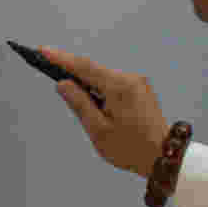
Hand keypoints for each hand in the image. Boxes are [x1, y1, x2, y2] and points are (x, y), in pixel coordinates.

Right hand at [40, 47, 173, 179]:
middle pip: (94, 70)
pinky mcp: (140, 89)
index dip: (61, 58)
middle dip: (71, 69)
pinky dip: (99, 87)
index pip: (84, 67)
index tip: (43, 50)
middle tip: (47, 65)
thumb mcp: (98, 130)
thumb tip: (63, 83)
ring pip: (103, 77)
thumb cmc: (130, 148)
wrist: (164, 156)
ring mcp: (137, 82)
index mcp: (119, 87)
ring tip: (68, 87)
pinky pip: (113, 82)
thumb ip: (79, 103)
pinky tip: (91, 97)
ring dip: (86, 81)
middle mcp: (130, 78)